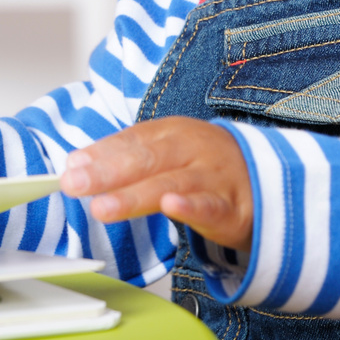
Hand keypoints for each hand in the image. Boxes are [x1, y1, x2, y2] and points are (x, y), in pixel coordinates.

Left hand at [57, 117, 253, 251]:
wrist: (268, 181)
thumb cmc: (205, 167)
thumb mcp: (166, 153)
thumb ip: (123, 158)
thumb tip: (75, 164)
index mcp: (173, 132)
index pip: (133, 140)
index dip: (101, 153)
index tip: (71, 168)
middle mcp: (192, 149)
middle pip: (147, 158)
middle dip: (108, 172)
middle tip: (75, 184)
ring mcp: (213, 176)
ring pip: (171, 183)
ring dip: (135, 195)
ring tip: (102, 207)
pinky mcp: (232, 206)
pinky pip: (211, 205)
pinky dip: (191, 205)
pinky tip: (171, 206)